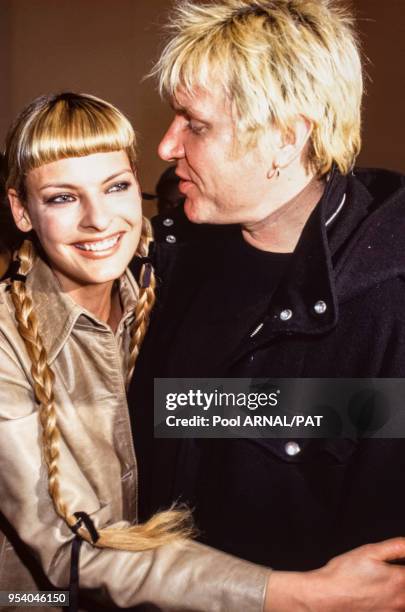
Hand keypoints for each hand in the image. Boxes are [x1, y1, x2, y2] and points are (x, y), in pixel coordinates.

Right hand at [264, 537, 404, 610]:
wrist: (326, 598)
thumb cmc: (343, 575)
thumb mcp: (369, 551)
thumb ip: (396, 546)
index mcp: (400, 580)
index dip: (404, 563)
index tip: (398, 561)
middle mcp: (401, 601)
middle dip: (400, 574)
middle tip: (387, 569)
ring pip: (403, 599)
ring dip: (399, 588)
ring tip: (380, 580)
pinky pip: (396, 608)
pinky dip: (392, 600)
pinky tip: (377, 591)